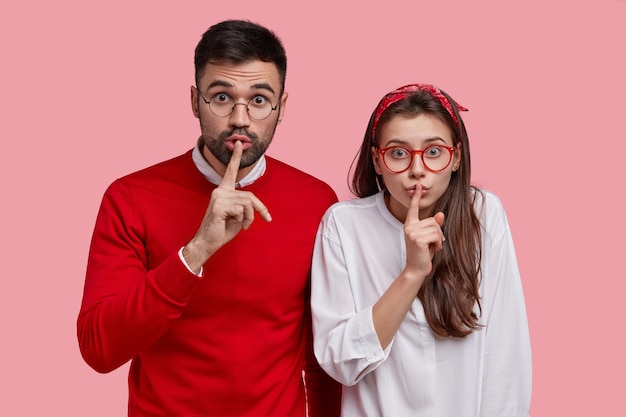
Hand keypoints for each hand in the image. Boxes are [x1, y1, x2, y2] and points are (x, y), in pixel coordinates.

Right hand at [183, 141, 271, 271]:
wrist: (208, 243)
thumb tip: (256, 206)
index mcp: (223, 191)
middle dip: (260, 210)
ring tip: (243, 225)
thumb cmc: (223, 230)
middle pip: (250, 195)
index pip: (231, 172)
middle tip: (261, 221)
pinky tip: (230, 223)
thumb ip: (246, 206)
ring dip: (250, 218)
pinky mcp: (219, 205)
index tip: (239, 142)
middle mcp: (220, 191)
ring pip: (247, 203)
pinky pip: (241, 210)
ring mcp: (218, 197)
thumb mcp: (239, 216)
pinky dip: (242, 220)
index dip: (236, 157)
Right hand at [403, 185, 444, 279]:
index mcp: (410, 225)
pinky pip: (435, 235)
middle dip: (438, 232)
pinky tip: (434, 249)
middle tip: (435, 244)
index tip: (418, 186)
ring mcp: (412, 233)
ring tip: (434, 247)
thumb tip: (440, 214)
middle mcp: (409, 227)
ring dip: (439, 238)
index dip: (416, 197)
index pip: (413, 208)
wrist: (416, 269)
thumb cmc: (422, 254)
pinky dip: (438, 243)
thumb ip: (434, 226)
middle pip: (432, 221)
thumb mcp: (429, 238)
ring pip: (435, 227)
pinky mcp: (417, 239)